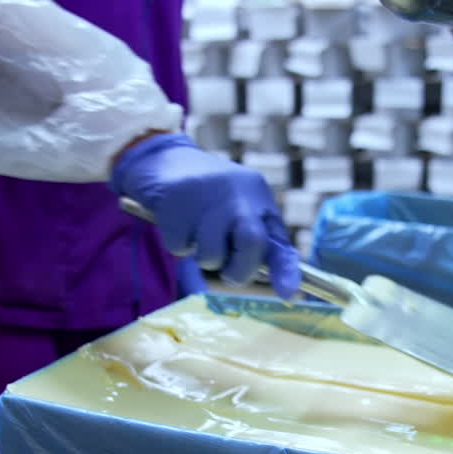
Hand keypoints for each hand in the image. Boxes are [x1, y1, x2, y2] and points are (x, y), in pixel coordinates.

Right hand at [112, 134, 300, 299]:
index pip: (278, 239)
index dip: (286, 270)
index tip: (289, 294)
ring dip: (202, 257)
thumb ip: (258, 242)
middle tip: (227, 270)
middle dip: (240, 269)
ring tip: (196, 233)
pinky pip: (180, 247)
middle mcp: (238, 192)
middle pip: (252, 242)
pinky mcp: (175, 199)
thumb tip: (287, 288)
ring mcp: (206, 195)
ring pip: (211, 254)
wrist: (163, 160)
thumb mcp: (238, 210)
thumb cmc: (206, 197)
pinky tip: (177, 221)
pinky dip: (177, 243)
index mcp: (258, 196)